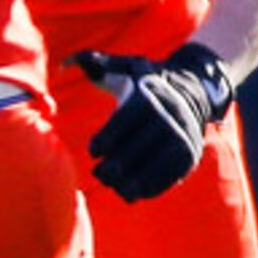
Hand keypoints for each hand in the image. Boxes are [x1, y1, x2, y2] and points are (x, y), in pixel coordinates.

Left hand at [71, 43, 232, 202]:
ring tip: (115, 188)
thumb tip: (62, 65)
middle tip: (100, 174)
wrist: (195, 89)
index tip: (93, 151)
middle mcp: (169, 116)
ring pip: (156, 165)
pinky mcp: (192, 153)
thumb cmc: (147, 81)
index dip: (106, 140)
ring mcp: (183, 136)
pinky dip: (153, 187)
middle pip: (138, 148)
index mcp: (149, 96)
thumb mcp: (126, 67)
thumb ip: (96, 64)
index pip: (124, 123)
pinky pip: (172, 175)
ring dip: (133, 181)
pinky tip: (135, 193)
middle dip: (115, 166)